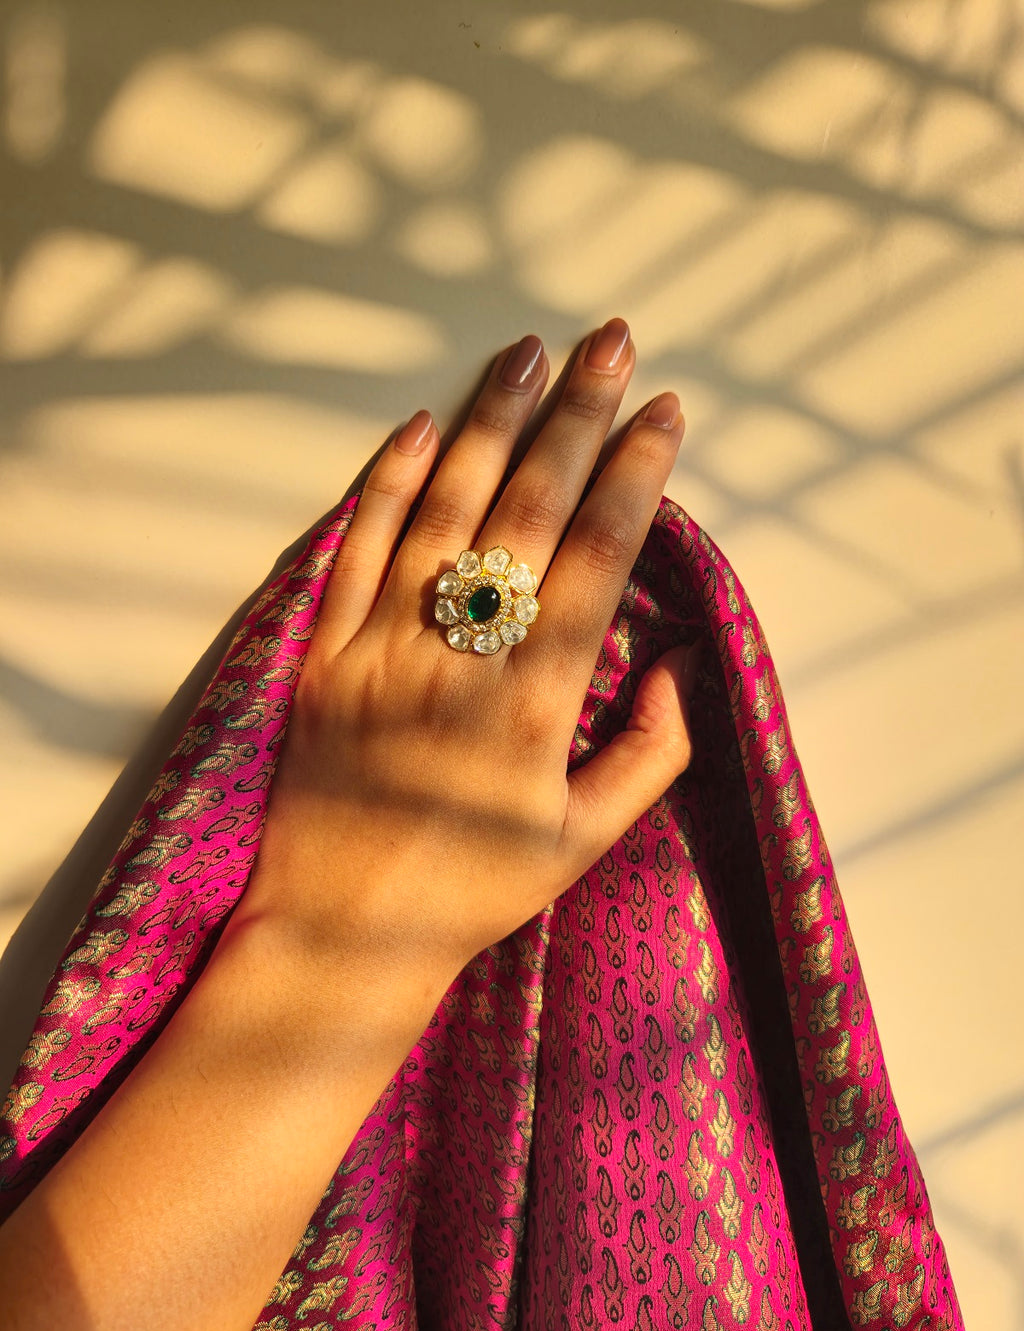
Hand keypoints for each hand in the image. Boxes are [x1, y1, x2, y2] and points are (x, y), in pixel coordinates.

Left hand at [237, 320, 699, 990]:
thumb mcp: (585, 842)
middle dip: (576, 416)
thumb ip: (650, 754)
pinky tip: (422, 424)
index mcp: (536, 701)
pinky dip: (387, 483)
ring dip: (491, 424)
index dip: (634, 477)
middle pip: (528, 511)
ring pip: (445, 510)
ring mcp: (384, 647)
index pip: (597, 560)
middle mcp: (462, 657)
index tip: (663, 412)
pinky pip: (355, 551)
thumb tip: (684, 665)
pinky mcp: (323, 654)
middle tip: (610, 341)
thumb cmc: (473, 890)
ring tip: (527, 352)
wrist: (341, 930)